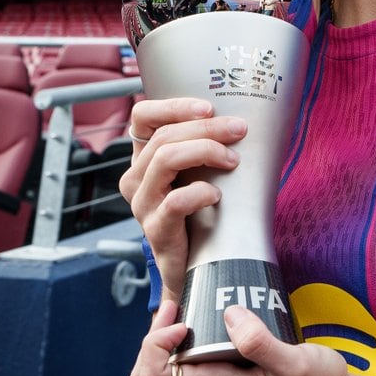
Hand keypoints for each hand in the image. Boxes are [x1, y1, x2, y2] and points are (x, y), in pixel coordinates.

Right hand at [119, 97, 247, 303]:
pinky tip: (217, 195)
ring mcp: (142, 204)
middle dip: (207, 127)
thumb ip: (204, 147)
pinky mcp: (155, 230)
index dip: (173, 106)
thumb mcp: (197, 173)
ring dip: (205, 151)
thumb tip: (240, 119)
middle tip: (239, 129)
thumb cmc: (200, 214)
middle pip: (164, 136)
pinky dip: (200, 192)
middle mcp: (136, 178)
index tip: (208, 107)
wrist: (193, 270)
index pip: (142, 116)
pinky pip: (174, 201)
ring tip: (232, 160)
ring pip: (165, 159)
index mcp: (144, 158)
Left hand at [129, 301, 356, 375]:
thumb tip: (229, 314)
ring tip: (183, 315)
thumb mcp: (295, 362)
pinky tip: (199, 327)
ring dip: (161, 347)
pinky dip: (177, 352)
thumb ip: (260, 342)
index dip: (155, 346)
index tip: (182, 322)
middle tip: (178, 311)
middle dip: (152, 341)